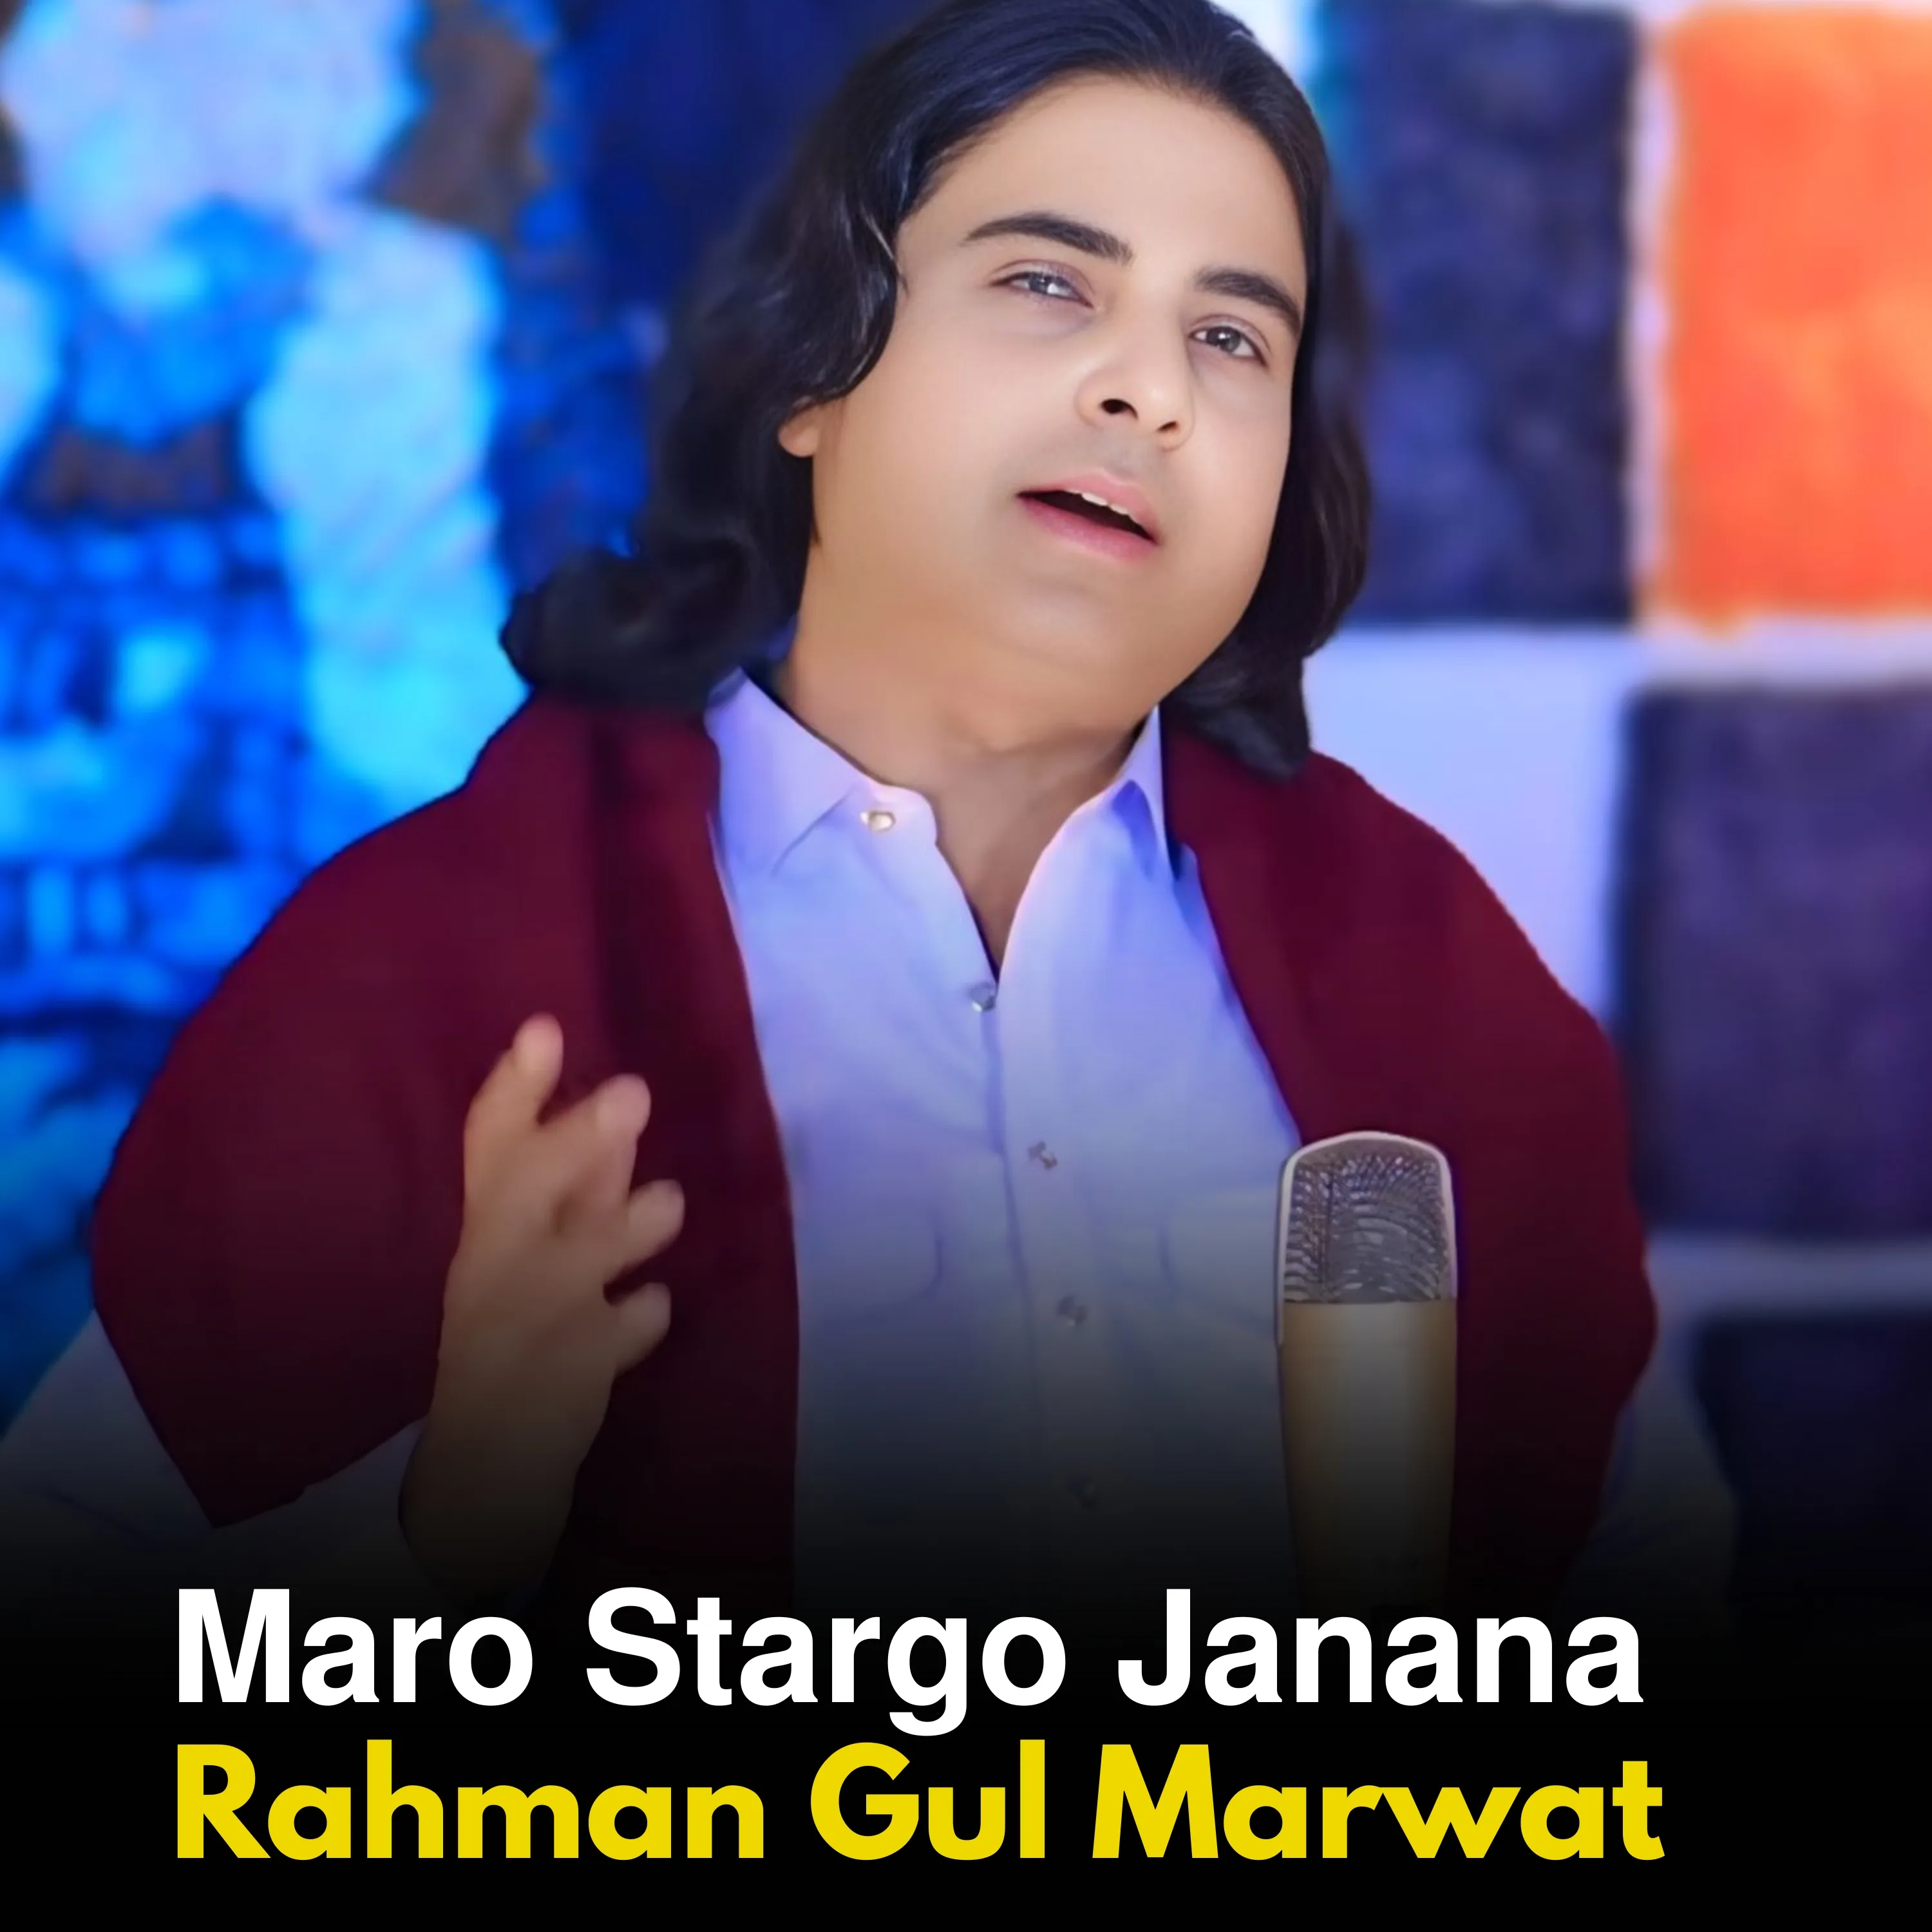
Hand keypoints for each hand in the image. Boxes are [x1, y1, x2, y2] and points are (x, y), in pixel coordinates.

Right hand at [401, 1014, 682, 1603]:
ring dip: (614, 1233)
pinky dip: (632, 1324)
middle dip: (572, 1142)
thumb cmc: (524, 1332)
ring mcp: (518, 1328)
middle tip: (634, 1092)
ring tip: (666, 1204)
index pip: (486, 1147)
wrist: (484, 1468)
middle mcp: (492, 1270)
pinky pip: (598, 1347)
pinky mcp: (553, 1384)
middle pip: (518, 1195)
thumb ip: (578, 1189)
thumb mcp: (541, 1252)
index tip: (544, 1027)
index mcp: (486, 1230)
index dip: (514, 1088)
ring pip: (561, 1271)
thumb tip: (620, 1115)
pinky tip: (653, 1308)